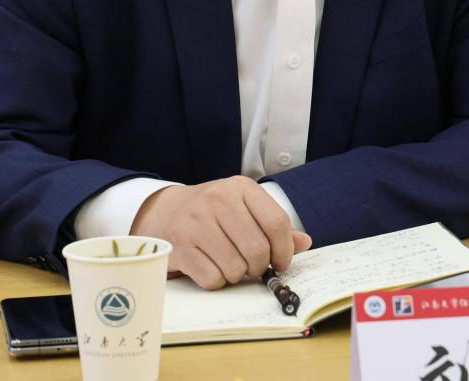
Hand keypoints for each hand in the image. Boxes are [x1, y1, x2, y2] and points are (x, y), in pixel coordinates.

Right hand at [130, 175, 310, 289]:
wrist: (164, 211)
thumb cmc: (212, 214)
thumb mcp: (243, 208)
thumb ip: (273, 226)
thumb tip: (304, 243)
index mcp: (240, 188)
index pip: (276, 222)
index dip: (284, 250)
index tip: (281, 262)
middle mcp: (218, 199)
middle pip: (258, 249)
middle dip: (259, 267)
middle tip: (252, 267)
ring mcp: (196, 221)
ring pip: (235, 268)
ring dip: (236, 275)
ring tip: (228, 263)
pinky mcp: (179, 244)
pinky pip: (212, 278)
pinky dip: (216, 281)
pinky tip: (209, 266)